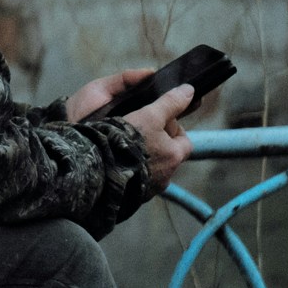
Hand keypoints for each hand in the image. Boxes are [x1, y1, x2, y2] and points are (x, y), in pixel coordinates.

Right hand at [75, 64, 198, 191]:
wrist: (99, 170)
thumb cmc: (127, 141)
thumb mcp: (149, 115)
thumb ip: (169, 103)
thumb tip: (188, 90)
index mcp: (174, 156)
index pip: (184, 140)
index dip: (173, 128)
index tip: (160, 120)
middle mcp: (166, 176)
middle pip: (168, 155)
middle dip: (158, 144)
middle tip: (141, 132)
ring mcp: (149, 189)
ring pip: (153, 169)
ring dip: (144, 159)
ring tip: (126, 147)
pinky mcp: (133, 196)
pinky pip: (137, 181)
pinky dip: (131, 171)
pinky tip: (117, 162)